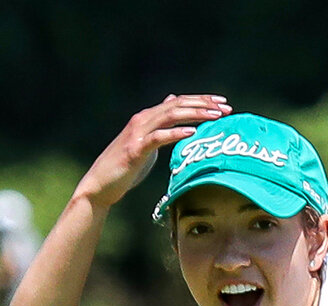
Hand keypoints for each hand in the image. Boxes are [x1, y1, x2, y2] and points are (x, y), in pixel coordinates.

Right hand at [75, 95, 232, 211]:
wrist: (102, 184)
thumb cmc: (126, 165)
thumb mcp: (147, 140)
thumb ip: (160, 123)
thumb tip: (170, 102)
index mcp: (149, 118)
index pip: (178, 102)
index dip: (201, 100)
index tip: (223, 102)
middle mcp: (143, 120)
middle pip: (177, 105)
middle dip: (203, 104)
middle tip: (226, 107)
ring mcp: (138, 133)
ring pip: (169, 116)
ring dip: (194, 114)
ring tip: (215, 116)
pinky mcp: (136, 149)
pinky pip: (158, 138)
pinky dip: (175, 133)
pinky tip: (192, 132)